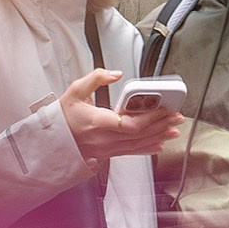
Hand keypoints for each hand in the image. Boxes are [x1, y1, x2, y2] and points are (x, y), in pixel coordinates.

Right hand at [60, 69, 182, 162]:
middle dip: (161, 125)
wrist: (51, 140)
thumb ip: (96, 78)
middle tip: (177, 116)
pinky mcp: (108, 153)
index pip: (129, 124)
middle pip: (139, 134)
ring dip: (159, 136)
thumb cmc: (63, 116)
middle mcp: (104, 138)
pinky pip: (131, 152)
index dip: (150, 118)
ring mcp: (107, 148)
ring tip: (174, 129)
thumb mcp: (75, 91)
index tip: (164, 109)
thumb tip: (116, 74)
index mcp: (97, 122)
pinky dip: (148, 148)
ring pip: (138, 144)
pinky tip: (159, 144)